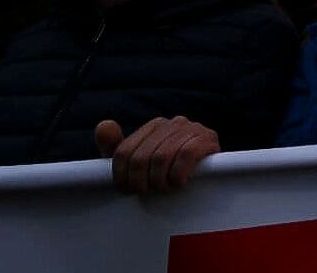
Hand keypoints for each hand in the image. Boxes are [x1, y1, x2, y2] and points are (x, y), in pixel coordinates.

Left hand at [94, 117, 219, 194]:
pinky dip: (177, 174)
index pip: (124, 151)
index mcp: (154, 126)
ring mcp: (192, 128)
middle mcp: (173, 123)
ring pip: (161, 157)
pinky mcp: (208, 138)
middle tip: (148, 193)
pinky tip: (179, 183)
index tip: (128, 191)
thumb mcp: (139, 163)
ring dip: (160, 181)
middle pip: (141, 157)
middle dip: (141, 182)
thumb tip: (104, 125)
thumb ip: (116, 147)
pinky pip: (185, 154)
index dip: (122, 177)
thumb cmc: (170, 173)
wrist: (212, 178)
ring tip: (165, 189)